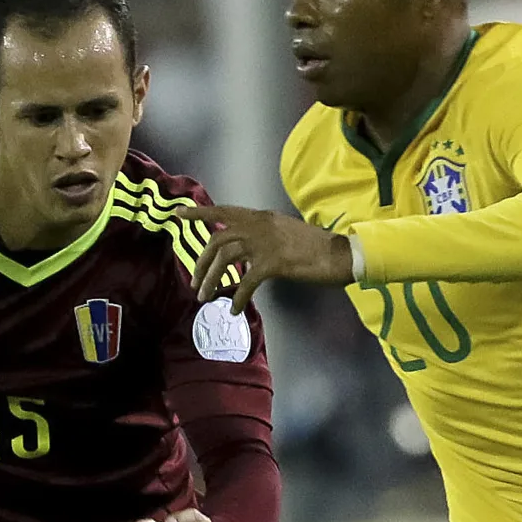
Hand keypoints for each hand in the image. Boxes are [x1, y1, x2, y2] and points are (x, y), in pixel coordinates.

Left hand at [176, 202, 353, 312]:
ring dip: (212, 280)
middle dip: (201, 262)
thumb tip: (250, 254)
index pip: (225, 211)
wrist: (342, 254)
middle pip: (218, 239)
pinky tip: (235, 309)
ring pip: (226, 259)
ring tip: (206, 297)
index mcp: (263, 217)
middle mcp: (260, 225)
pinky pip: (247, 282)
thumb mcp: (287, 233)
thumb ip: (266, 237)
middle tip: (195, 282)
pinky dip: (238, 297)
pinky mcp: (274, 263)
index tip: (179, 214)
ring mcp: (266, 243)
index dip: (200, 214)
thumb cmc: (319, 247)